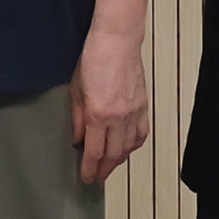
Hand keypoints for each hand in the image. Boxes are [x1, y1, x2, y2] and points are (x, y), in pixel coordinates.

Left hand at [70, 31, 150, 184]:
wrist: (117, 41)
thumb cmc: (94, 58)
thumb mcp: (75, 89)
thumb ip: (76, 118)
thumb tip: (77, 138)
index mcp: (98, 114)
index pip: (94, 152)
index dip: (89, 168)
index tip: (86, 177)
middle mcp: (118, 117)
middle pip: (113, 155)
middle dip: (104, 170)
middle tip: (97, 177)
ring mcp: (133, 112)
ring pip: (129, 147)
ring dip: (119, 160)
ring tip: (110, 166)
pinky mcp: (143, 106)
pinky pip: (141, 133)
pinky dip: (134, 145)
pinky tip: (128, 148)